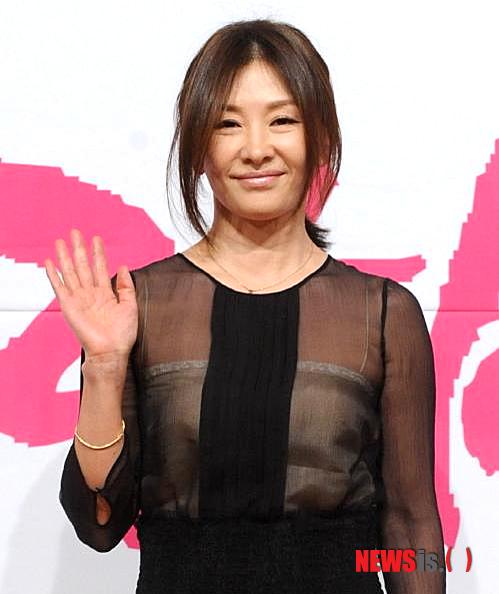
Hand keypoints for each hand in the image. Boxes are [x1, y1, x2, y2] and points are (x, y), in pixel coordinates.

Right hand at [44, 228, 137, 359]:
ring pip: (71, 272)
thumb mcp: (130, 306)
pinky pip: (59, 287)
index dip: (98, 253)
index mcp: (105, 294)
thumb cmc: (122, 335)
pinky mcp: (68, 306)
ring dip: (65, 256)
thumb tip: (123, 268)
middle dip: (79, 249)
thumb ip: (126, 287)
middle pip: (83, 266)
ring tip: (61, 241)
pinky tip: (50, 262)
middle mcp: (91, 294)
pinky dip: (54, 274)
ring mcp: (79, 299)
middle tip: (76, 232)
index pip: (100, 268)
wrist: (111, 351)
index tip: (96, 239)